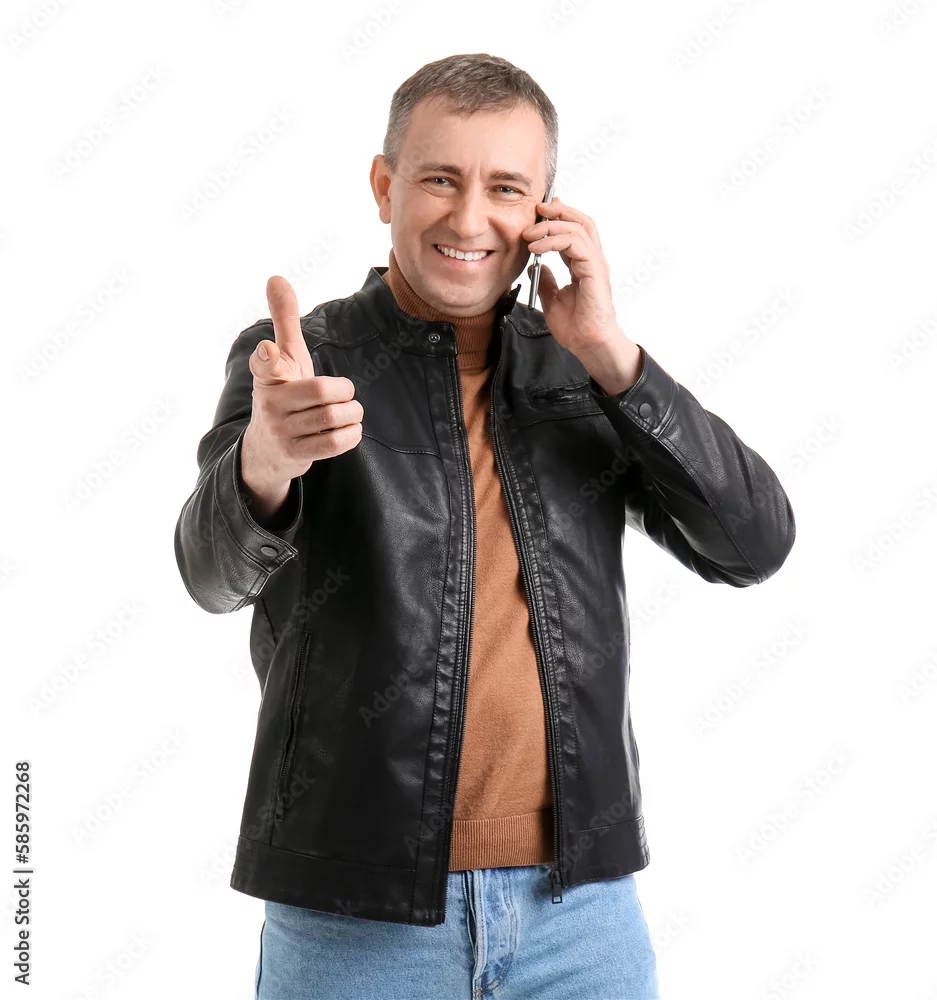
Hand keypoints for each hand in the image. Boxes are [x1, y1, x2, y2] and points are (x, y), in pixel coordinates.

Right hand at [242, 275, 362, 490]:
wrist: (267, 450)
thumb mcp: (284, 358)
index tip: (267, 349)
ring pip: (332, 417)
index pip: (264, 363)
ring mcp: (281, 430)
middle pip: (322, 391)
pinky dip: (351, 434)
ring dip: (352, 413)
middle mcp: (270, 402)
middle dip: (345, 391)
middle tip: (347, 394)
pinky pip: (334, 442)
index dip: (267, 356)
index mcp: (267, 375)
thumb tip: (276, 277)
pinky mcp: (295, 454)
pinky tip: (351, 429)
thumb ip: (283, 320)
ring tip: (351, 412)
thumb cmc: (284, 394)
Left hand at [522, 196, 620, 356]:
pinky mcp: (595, 270)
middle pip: (580, 222)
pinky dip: (553, 241)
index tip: (538, 214)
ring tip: (528, 234)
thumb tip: (535, 266)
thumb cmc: (576, 327)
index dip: (557, 219)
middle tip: (535, 210)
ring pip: (578, 228)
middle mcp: (592, 260)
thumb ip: (547, 281)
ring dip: (550, 226)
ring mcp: (595, 264)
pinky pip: (575, 244)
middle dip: (558, 211)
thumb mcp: (553, 300)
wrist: (588, 344)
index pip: (573, 231)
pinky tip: (536, 248)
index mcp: (584, 265)